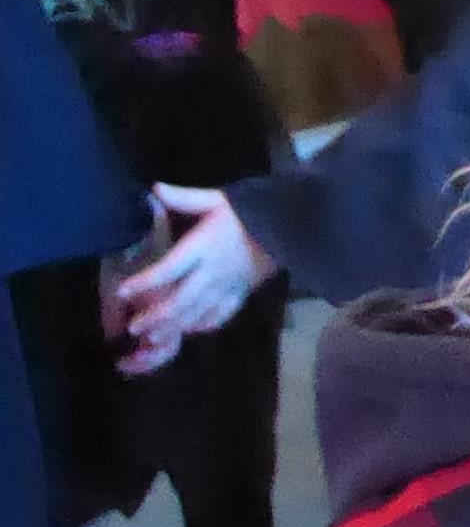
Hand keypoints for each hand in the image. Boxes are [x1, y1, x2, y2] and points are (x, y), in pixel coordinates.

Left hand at [114, 183, 276, 375]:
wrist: (289, 226)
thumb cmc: (249, 212)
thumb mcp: (217, 199)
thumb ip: (184, 197)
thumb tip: (153, 189)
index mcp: (204, 247)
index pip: (169, 268)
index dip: (145, 282)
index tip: (122, 291)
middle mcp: (214, 272)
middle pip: (181, 300)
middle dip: (156, 316)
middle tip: (133, 328)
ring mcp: (228, 287)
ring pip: (198, 314)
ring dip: (173, 327)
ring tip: (151, 338)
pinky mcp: (242, 295)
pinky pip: (220, 316)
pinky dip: (201, 326)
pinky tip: (186, 331)